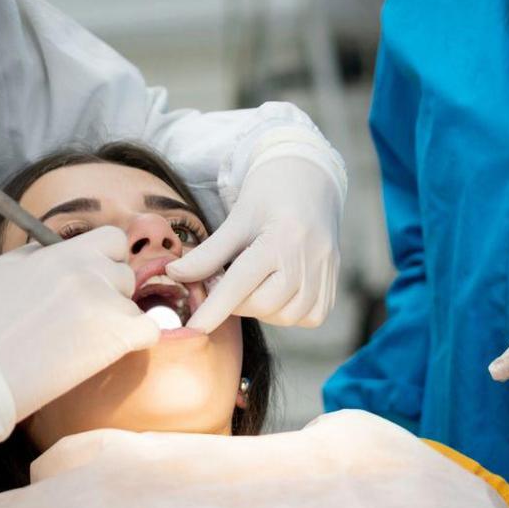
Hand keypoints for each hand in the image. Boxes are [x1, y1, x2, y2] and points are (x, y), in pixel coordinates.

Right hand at [0, 226, 160, 417]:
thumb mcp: (2, 268)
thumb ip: (37, 251)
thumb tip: (57, 247)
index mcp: (65, 253)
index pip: (113, 239)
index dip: (107, 258)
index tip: (94, 278)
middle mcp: (90, 272)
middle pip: (125, 273)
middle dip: (111, 291)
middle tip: (85, 316)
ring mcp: (107, 303)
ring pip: (134, 303)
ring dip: (118, 319)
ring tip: (85, 339)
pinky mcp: (119, 336)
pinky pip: (151, 329)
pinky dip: (137, 340)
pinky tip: (111, 349)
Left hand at [166, 154, 340, 332]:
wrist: (310, 179)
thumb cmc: (269, 194)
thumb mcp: (236, 219)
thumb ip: (208, 253)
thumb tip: (175, 276)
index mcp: (282, 238)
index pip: (241, 283)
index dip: (214, 308)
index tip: (193, 327)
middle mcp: (309, 258)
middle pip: (263, 303)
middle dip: (235, 302)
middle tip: (223, 282)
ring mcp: (325, 273)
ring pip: (286, 316)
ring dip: (261, 309)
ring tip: (251, 284)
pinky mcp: (333, 283)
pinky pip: (309, 316)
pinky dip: (288, 312)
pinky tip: (276, 292)